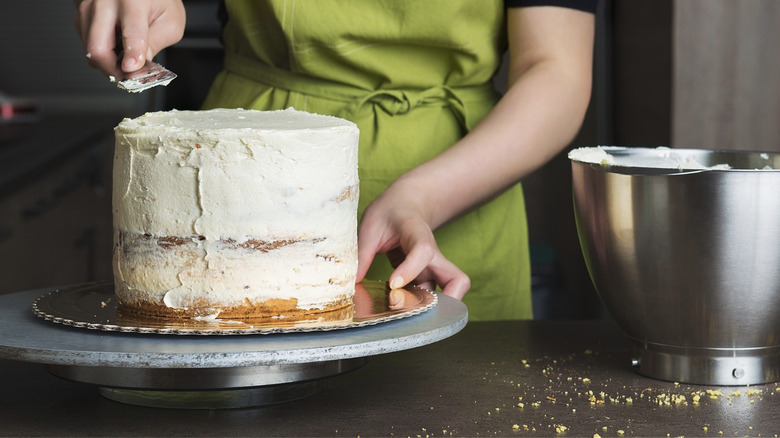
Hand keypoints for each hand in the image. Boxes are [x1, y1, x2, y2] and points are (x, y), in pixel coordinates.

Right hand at [73, 0, 185, 77]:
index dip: (131, 54)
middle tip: (128, 77)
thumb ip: (156, 44)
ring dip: (108, 62)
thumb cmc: (157, 1)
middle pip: (98, 47)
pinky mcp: (82, 15)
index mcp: (133, 0)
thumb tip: (139, 67)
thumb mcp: (170, 22)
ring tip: (125, 59)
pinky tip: (116, 47)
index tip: (131, 69)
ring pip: (89, 49)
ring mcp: (89, 7)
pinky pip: (86, 43)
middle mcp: (106, 2)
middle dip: (113, 70)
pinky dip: (102, 53)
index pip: (131, 32)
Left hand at [356, 178, 470, 299]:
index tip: (393, 284)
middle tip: (417, 312)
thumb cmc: (389, 213)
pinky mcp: (426, 278)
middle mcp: (433, 256)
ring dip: (428, 307)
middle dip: (447, 301)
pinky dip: (418, 306)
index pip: (423, 252)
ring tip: (401, 311)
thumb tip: (351, 284)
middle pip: (457, 280)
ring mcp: (432, 269)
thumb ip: (362, 254)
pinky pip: (429, 297)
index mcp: (418, 234)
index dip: (410, 270)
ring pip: (446, 293)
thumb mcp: (370, 227)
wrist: (406, 206)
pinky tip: (397, 306)